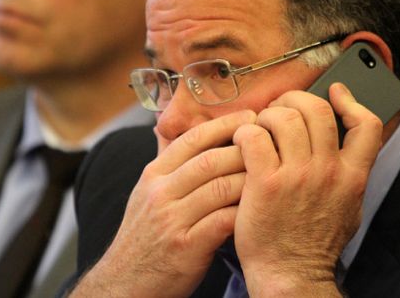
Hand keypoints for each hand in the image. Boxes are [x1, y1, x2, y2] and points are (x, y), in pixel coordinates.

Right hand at [72, 110, 255, 297]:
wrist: (125, 283)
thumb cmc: (145, 236)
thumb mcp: (146, 194)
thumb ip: (167, 164)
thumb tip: (177, 129)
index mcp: (153, 175)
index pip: (192, 139)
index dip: (224, 125)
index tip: (250, 117)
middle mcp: (160, 193)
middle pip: (210, 160)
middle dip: (245, 150)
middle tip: (272, 143)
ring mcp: (171, 220)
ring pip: (221, 188)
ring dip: (251, 180)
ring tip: (273, 175)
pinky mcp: (185, 247)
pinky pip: (223, 221)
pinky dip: (244, 212)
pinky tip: (261, 208)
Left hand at [232, 83, 381, 296]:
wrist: (291, 275)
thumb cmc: (315, 242)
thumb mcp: (350, 207)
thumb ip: (350, 173)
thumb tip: (347, 144)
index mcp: (352, 176)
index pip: (366, 124)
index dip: (351, 100)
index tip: (335, 91)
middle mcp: (328, 171)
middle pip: (317, 109)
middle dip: (295, 100)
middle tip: (281, 108)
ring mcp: (297, 176)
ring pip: (284, 117)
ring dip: (268, 115)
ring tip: (259, 127)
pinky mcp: (265, 183)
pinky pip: (254, 136)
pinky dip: (246, 131)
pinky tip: (243, 141)